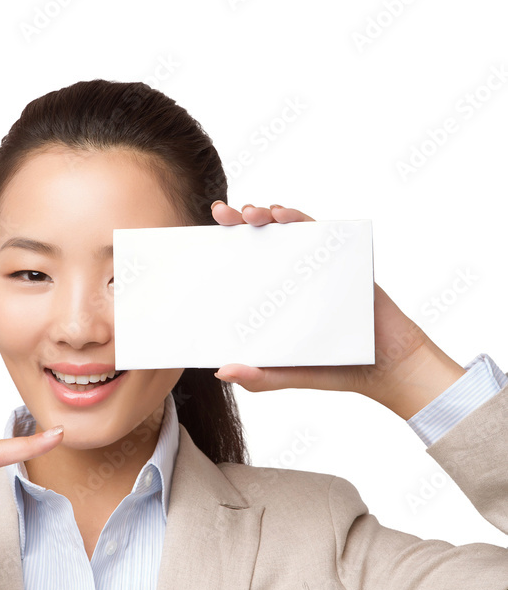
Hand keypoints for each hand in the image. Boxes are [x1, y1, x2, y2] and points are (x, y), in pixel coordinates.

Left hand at [210, 201, 460, 412]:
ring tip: (250, 212)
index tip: (204, 237)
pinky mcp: (341, 259)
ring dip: (267, 214)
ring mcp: (315, 266)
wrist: (386, 369)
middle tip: (222, 214)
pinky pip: (319, 232)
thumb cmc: (335, 371)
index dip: (223, 249)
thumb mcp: (288, 376)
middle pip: (260, 240)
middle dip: (239, 222)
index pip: (243, 266)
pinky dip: (300, 219)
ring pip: (286, 230)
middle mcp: (290, 278)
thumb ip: (260, 377)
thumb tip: (222, 371)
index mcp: (273, 299)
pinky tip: (282, 215)